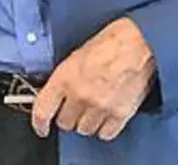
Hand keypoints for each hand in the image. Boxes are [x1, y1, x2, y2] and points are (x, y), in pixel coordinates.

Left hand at [31, 17, 155, 141]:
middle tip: (73, 108)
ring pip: (84, 130)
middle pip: (64, 123)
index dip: (39, 123)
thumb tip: (57, 94)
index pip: (42, 110)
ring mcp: (101, 107)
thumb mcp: (75, 56)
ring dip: (85, 122)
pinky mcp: (120, 114)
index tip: (41, 127)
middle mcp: (81, 95)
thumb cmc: (110, 43)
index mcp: (65, 78)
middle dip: (67, 116)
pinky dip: (104, 128)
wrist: (138, 44)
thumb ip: (64, 78)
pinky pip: (105, 133)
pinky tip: (105, 116)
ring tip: (91, 109)